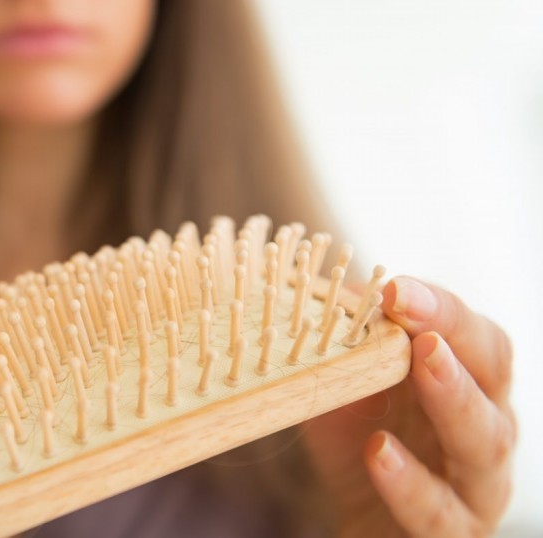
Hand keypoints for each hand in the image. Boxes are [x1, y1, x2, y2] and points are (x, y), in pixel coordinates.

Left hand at [303, 276, 515, 536]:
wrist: (365, 523)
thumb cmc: (365, 442)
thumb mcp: (348, 386)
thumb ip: (342, 341)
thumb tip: (310, 286)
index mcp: (466, 382)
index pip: (472, 336)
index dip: (440, 308)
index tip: (393, 287)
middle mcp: (485, 426)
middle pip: (490, 378)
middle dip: (456, 341)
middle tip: (420, 320)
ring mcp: (475, 484)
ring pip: (482, 442)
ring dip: (454, 399)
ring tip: (422, 362)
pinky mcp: (451, 531)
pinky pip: (438, 511)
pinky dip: (411, 482)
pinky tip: (379, 451)